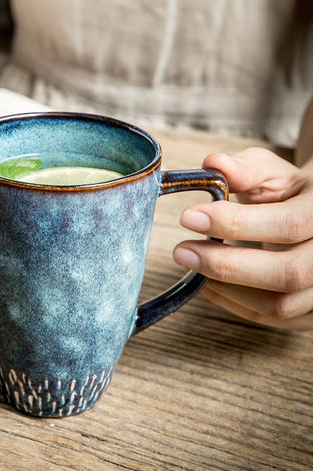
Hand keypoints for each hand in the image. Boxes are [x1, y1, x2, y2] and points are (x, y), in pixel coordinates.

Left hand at [173, 148, 312, 330]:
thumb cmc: (290, 193)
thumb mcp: (273, 173)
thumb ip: (245, 169)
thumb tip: (213, 163)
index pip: (290, 224)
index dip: (236, 223)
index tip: (188, 217)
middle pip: (289, 274)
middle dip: (227, 265)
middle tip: (181, 251)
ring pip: (280, 305)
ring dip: (226, 288)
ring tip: (191, 265)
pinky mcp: (311, 311)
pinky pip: (272, 318)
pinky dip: (234, 303)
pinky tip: (207, 284)